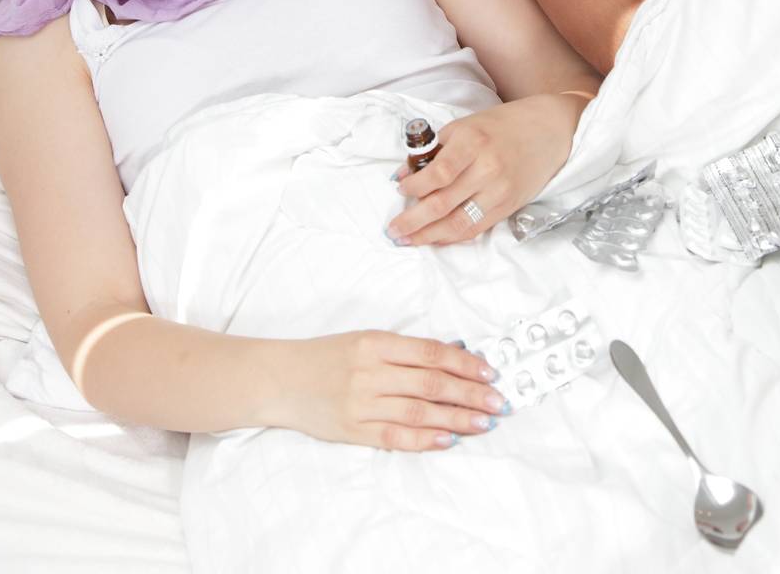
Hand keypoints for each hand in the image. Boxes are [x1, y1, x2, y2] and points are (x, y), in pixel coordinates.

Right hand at [269, 330, 506, 449]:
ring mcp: (361, 403)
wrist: (281, 379)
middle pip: (431, 383)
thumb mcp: (365, 340)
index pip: (430, 352)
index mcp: (376, 342)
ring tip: (484, 422)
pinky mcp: (353, 430)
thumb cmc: (328, 356)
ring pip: (419, 412)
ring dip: (456, 418)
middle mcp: (370, 372)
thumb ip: (404, 351)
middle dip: (470, 393)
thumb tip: (453, 355)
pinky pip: (395, 437)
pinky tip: (448, 439)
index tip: (490, 371)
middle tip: (498, 402)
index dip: (464, 362)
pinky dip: (425, 440)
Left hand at [384, 94, 585, 246]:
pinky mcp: (508, 207)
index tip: (400, 189)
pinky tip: (436, 238)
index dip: (414, 187)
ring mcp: (500, 191)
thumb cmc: (503, 125)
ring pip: (457, 223)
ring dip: (428, 235)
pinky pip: (476, 228)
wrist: (551, 130)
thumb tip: (405, 173)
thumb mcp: (466, 125)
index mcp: (473, 141)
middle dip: (412, 220)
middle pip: (442, 203)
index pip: (437, 174)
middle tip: (393, 229)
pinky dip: (452, 237)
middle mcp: (487, 168)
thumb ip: (436, 149)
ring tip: (408, 239)